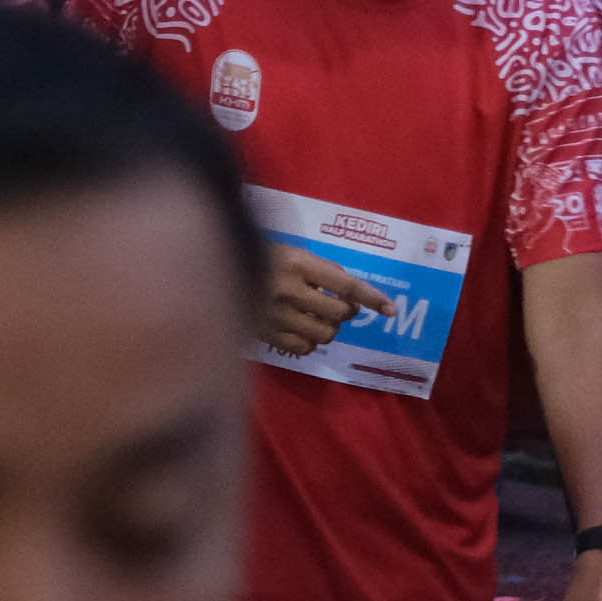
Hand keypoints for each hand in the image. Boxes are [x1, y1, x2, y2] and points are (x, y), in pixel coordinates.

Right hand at [259, 246, 391, 356]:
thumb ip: (319, 270)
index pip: (345, 284)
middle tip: (339, 307)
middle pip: (339, 313)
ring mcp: (276, 314)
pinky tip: (301, 330)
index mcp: (296, 263)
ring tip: (317, 319)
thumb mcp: (289, 252)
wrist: (211, 269)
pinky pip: (304, 347)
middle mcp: (289, 289)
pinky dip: (310, 341)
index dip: (371, 297)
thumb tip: (350, 293)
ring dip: (329, 328)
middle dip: (346, 312)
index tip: (390, 309)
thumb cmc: (257, 256)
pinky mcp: (265, 333)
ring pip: (325, 334)